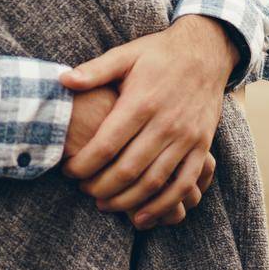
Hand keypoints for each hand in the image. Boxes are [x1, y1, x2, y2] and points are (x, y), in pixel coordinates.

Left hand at [59, 16, 236, 224]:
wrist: (205, 51)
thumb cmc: (158, 55)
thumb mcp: (126, 54)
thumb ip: (95, 70)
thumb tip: (63, 80)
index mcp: (142, 101)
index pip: (107, 143)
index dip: (84, 164)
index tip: (68, 172)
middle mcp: (165, 123)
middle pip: (128, 169)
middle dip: (100, 187)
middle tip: (83, 191)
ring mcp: (186, 138)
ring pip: (154, 182)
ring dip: (127, 201)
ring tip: (104, 205)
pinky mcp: (202, 147)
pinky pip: (183, 185)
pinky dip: (163, 205)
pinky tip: (141, 217)